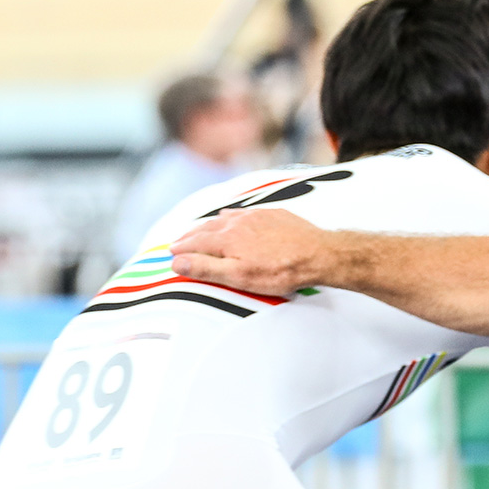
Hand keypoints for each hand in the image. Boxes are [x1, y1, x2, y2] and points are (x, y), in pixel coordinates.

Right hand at [169, 208, 333, 296]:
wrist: (317, 254)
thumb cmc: (280, 270)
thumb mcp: (238, 276)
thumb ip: (206, 268)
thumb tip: (177, 262)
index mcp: (227, 239)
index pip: (197, 242)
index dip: (182, 248)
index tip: (171, 251)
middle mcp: (239, 222)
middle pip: (208, 227)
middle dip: (191, 234)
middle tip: (180, 240)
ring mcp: (257, 216)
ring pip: (226, 217)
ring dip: (210, 224)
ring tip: (202, 228)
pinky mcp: (273, 214)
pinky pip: (246, 212)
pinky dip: (233, 216)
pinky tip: (234, 218)